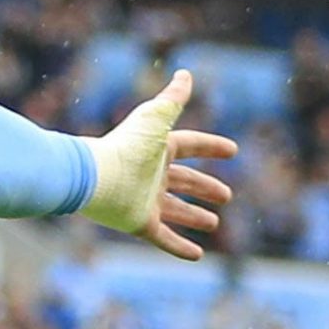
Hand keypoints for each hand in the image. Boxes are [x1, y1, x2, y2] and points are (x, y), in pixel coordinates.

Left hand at [80, 68, 238, 260]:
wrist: (95, 177)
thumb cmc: (126, 146)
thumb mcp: (155, 118)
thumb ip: (173, 98)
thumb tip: (185, 73)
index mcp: (157, 149)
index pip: (190, 145)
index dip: (211, 147)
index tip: (233, 150)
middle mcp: (152, 175)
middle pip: (184, 181)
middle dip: (205, 187)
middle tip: (226, 196)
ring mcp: (146, 200)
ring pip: (176, 210)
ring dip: (194, 216)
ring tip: (213, 223)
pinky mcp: (139, 223)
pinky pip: (164, 238)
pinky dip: (180, 247)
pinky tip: (198, 255)